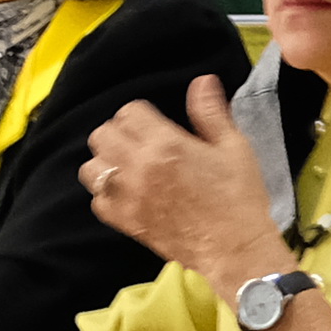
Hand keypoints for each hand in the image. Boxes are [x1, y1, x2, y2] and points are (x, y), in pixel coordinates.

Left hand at [82, 77, 293, 291]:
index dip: (141, 115)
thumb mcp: (234, 147)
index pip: (129, 112)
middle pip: (103, 135)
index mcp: (166, 145)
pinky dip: (106, 195)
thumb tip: (202, 81)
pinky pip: (97, 202)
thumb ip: (211, 113)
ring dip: (106, 163)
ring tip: (128, 167)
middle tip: (140, 143)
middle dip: (119, 134)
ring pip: (91, 168)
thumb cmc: (239, 197)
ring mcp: (128, 198)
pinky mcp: (126, 223)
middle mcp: (140, 168)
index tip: (155, 125)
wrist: (235, 249)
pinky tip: (127, 194)